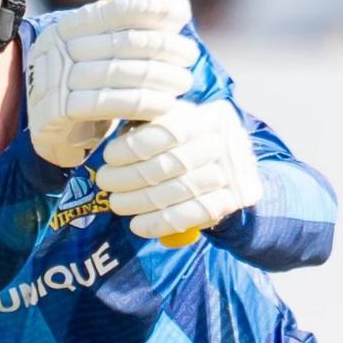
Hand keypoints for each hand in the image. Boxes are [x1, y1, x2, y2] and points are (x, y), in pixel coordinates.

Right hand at [25, 0, 200, 170]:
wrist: (56, 134)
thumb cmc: (90, 89)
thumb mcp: (106, 54)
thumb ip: (136, 29)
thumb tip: (176, 5)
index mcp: (68, 26)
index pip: (115, 10)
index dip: (153, 10)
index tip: (182, 21)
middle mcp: (56, 48)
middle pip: (122, 42)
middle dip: (164, 48)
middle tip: (189, 59)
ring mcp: (51, 80)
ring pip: (117, 73)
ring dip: (159, 77)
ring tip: (183, 82)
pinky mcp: (54, 112)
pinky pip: (105, 104)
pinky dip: (141, 104)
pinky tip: (165, 106)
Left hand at [93, 99, 261, 240]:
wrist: (235, 177)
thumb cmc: (192, 149)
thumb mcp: (178, 128)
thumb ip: (151, 128)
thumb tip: (108, 145)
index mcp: (210, 116)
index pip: (169, 130)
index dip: (134, 145)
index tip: (109, 157)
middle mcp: (228, 140)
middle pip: (172, 163)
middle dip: (130, 175)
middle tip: (105, 182)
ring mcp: (236, 171)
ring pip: (180, 190)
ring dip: (140, 201)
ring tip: (116, 204)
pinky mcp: (237, 199)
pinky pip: (194, 214)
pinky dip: (161, 222)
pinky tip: (137, 226)